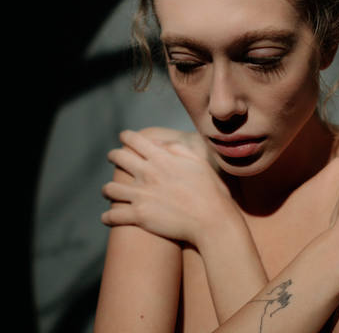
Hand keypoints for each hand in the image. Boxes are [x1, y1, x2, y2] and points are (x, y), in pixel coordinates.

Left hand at [101, 130, 239, 247]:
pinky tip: (107, 218)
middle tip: (114, 158)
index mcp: (162, 158)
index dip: (126, 136)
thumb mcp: (199, 162)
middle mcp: (148, 173)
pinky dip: (107, 217)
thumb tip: (156, 142)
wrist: (212, 220)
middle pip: (118, 158)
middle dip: (113, 156)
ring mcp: (141, 195)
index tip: (123, 137)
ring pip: (110, 188)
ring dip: (108, 189)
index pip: (134, 140)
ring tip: (109, 191)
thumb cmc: (211, 191)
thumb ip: (176, 148)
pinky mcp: (139, 216)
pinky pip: (113, 216)